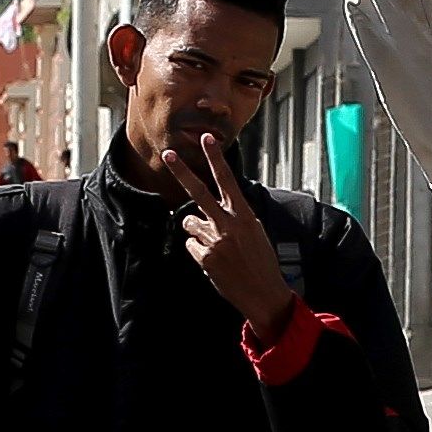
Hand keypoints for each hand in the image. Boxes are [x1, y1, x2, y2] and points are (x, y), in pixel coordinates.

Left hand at [167, 131, 295, 335]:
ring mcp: (214, 240)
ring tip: (215, 245)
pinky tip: (215, 261)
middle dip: (182, 171)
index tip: (207, 138)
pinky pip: (191, 245)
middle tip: (167, 153)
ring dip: (196, 230)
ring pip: (189, 222)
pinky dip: (199, 251)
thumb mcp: (254, 232)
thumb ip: (232, 217)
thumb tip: (206, 211)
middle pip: (198, 192)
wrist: (263, 293)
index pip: (227, 180)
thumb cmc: (261, 261)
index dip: (216, 158)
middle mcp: (227, 224)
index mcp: (244, 215)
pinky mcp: (204, 257)